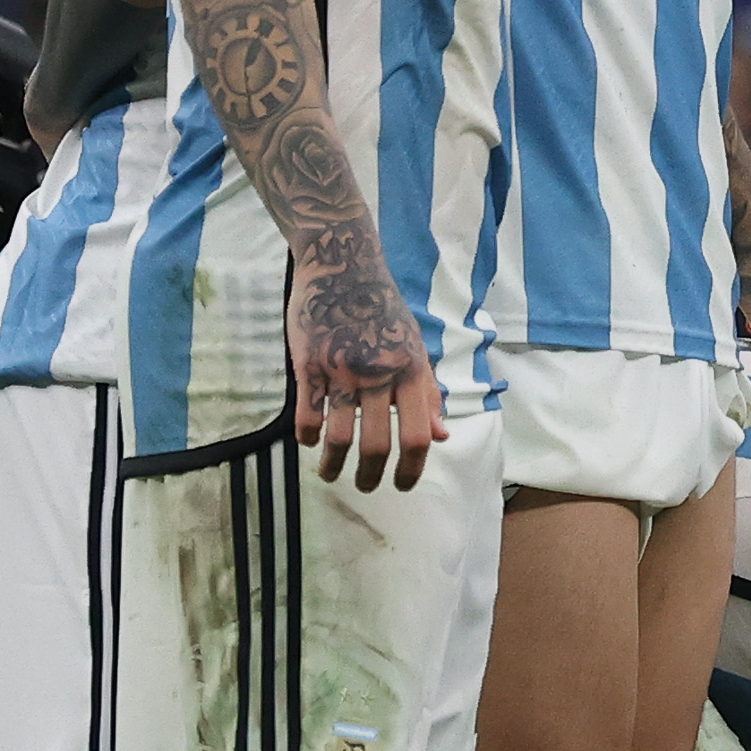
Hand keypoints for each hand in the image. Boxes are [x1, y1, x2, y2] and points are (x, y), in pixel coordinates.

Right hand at [286, 238, 446, 488]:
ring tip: (331, 474)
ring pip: (339, 437)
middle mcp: (378, 374)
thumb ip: (427, 392)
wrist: (342, 263)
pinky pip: (308, 413)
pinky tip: (310, 441)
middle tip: (364, 487)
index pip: (417, 436)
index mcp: (410, 371)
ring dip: (334, 466)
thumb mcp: (413, 346)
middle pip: (376, 445)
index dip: (411, 470)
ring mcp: (341, 369)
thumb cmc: (381, 307)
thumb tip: (441, 437)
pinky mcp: (309, 363)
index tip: (401, 486)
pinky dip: (308, 436)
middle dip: (370, 477)